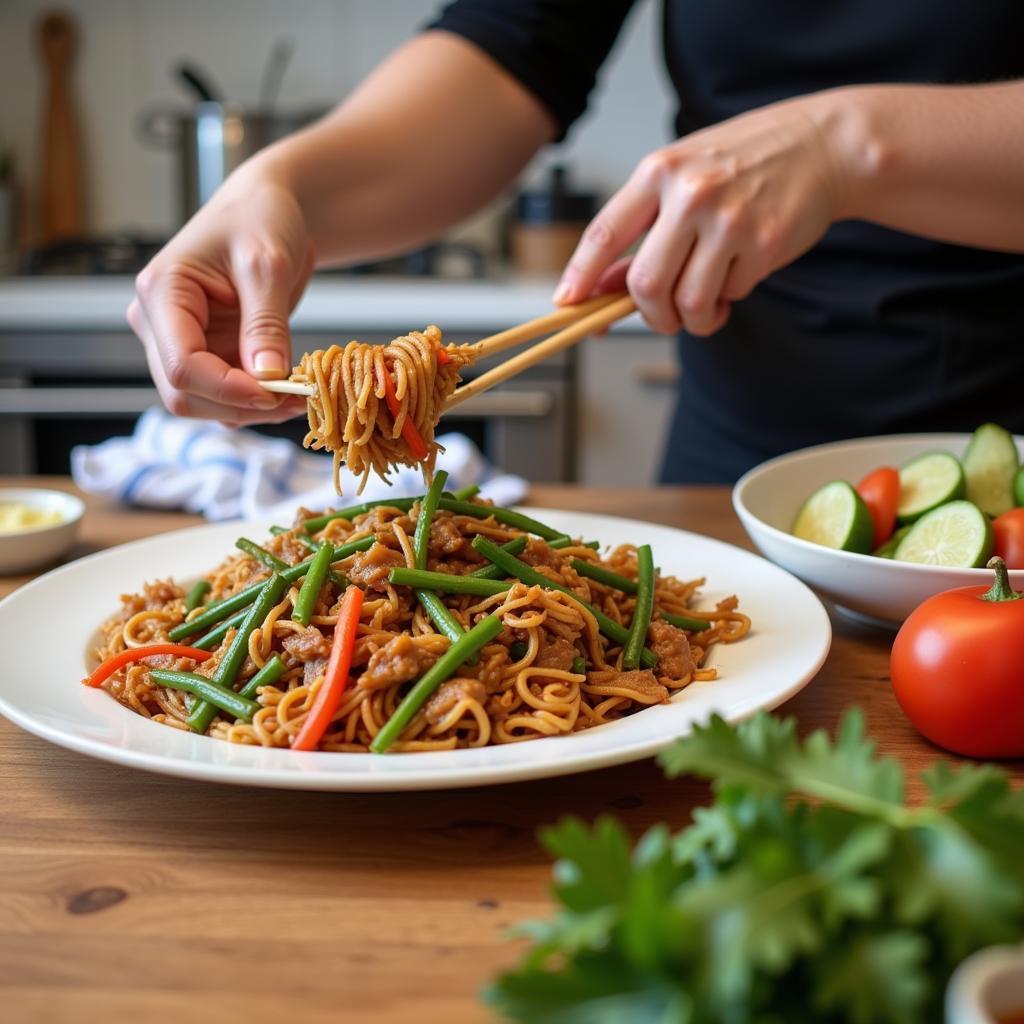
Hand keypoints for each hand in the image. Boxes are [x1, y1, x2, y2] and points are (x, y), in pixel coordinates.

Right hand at [127, 173, 313, 424]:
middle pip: (184, 393)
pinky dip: (253, 403)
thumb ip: (266, 323)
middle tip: (295, 401)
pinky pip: (222, 396)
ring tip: (297, 396)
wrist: (266, 211)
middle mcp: (158, 322)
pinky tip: (286, 391)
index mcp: (161, 292)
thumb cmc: (260, 219)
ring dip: (249, 411)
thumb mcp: (269, 265)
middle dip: (240, 405)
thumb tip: (267, 377)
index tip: (276, 393)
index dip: (228, 389)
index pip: (181, 364)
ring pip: (201, 402)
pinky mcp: (204, 353)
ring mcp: (178, 342)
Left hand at [554, 93, 849, 335]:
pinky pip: (731, 294)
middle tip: (665, 317)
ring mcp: (730, 219)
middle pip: (646, 285)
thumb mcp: (681, 181)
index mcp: (659, 171)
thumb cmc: (741, 164)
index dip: (580, 275)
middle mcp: (691, 193)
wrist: (821, 144)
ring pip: (689, 302)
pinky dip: (730, 296)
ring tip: (706, 304)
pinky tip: (740, 270)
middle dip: (652, 315)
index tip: (566, 304)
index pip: (605, 232)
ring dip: (693, 318)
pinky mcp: (764, 243)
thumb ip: (640, 230)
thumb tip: (597, 287)